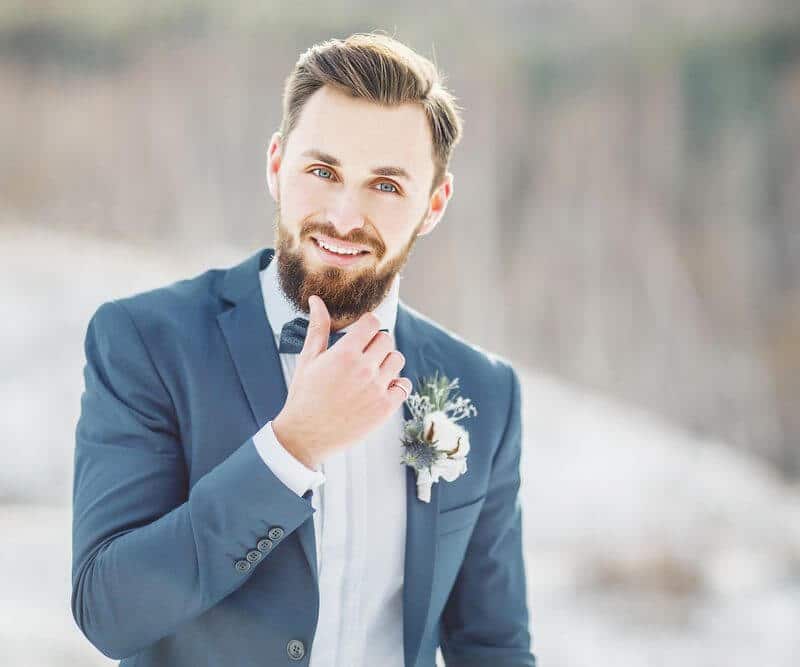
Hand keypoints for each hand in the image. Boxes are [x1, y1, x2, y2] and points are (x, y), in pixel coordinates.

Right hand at [272, 294, 411, 468]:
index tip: (362, 334)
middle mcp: (364, 369)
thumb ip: (317, 328)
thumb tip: (317, 300)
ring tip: (372, 373)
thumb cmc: (304, 395)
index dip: (367, 325)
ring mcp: (377, 389)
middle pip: (386, 340)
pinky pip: (404, 386)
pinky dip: (397, 385)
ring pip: (397, 360)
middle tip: (363, 356)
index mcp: (345, 353)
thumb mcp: (308, 359)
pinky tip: (381, 388)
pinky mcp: (385, 408)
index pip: (373, 322)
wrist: (306, 435)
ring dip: (387, 362)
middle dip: (376, 344)